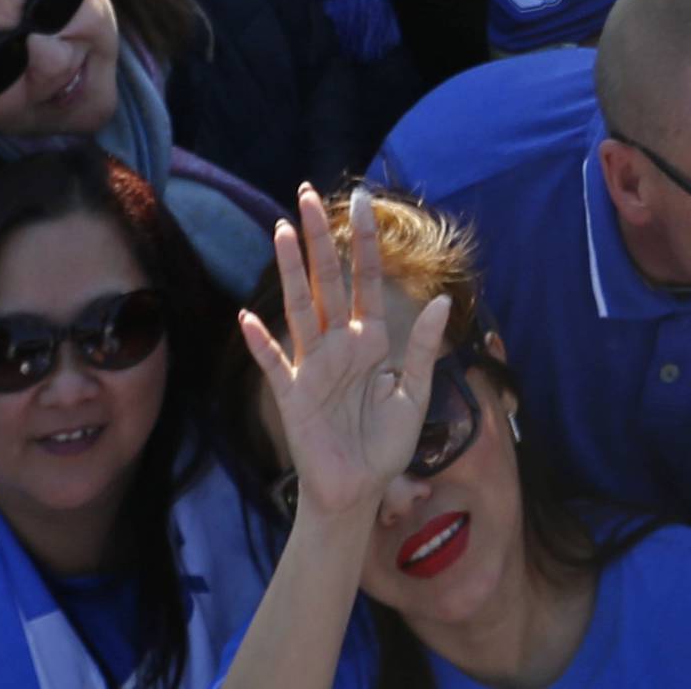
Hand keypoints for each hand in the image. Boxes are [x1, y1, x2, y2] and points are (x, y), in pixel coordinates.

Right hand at [240, 186, 451, 529]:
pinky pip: (274, 364)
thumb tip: (442, 300)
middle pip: (327, 281)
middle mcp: (338, 344)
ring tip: (282, 231)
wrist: (357, 495)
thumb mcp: (413, 398)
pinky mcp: (293, 395)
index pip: (366, 280)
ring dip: (290, 271)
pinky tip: (249, 318)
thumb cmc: (384, 448)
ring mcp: (312, 366)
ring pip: (300, 307)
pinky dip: (262, 343)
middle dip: (318, 238)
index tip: (362, 200)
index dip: (364, 242)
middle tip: (307, 194)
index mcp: (370, 341)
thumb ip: (422, 349)